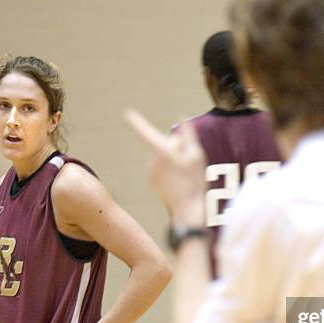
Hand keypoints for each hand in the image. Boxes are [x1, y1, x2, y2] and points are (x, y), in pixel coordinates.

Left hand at [124, 109, 205, 225]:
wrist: (187, 209)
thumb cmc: (195, 181)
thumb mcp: (197, 156)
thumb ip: (189, 135)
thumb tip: (181, 117)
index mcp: (164, 153)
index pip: (148, 134)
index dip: (137, 122)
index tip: (126, 112)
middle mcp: (154, 162)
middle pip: (165, 144)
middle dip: (176, 148)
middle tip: (188, 164)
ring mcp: (152, 172)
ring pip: (163, 157)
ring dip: (174, 161)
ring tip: (184, 175)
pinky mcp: (152, 181)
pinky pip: (161, 168)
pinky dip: (169, 171)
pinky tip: (177, 181)